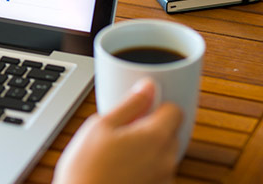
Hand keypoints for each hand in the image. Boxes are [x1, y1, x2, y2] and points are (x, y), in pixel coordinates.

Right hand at [53, 79, 182, 183]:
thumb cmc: (87, 170)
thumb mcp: (101, 125)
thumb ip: (130, 103)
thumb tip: (147, 87)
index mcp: (156, 137)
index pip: (175, 110)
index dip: (157, 105)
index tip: (141, 106)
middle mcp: (166, 159)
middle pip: (170, 132)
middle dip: (150, 127)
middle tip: (123, 129)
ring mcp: (163, 178)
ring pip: (162, 153)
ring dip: (147, 148)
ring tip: (117, 152)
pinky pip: (155, 171)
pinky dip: (143, 167)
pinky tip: (120, 168)